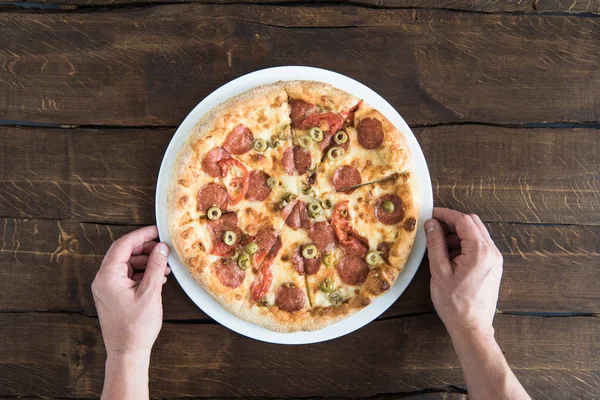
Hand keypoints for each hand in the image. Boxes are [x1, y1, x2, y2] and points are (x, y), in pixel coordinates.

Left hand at [92, 225, 170, 357]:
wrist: (127, 352)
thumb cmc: (136, 326)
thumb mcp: (150, 292)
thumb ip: (155, 267)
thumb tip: (161, 247)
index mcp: (108, 276)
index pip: (123, 245)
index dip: (141, 235)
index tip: (157, 230)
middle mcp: (103, 280)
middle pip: (124, 253)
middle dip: (145, 249)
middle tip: (163, 248)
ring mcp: (107, 288)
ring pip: (127, 265)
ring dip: (146, 262)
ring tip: (164, 266)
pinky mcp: (114, 295)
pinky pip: (127, 276)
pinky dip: (142, 273)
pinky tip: (157, 278)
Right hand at [424, 208, 502, 336]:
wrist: (471, 327)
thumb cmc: (454, 303)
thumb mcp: (439, 271)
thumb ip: (436, 244)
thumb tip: (431, 224)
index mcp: (479, 251)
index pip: (463, 220)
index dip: (445, 214)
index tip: (430, 215)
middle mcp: (492, 252)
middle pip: (473, 223)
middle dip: (452, 222)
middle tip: (433, 228)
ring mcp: (495, 259)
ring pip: (477, 233)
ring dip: (458, 234)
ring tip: (440, 246)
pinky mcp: (493, 266)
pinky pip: (480, 246)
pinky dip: (465, 244)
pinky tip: (451, 256)